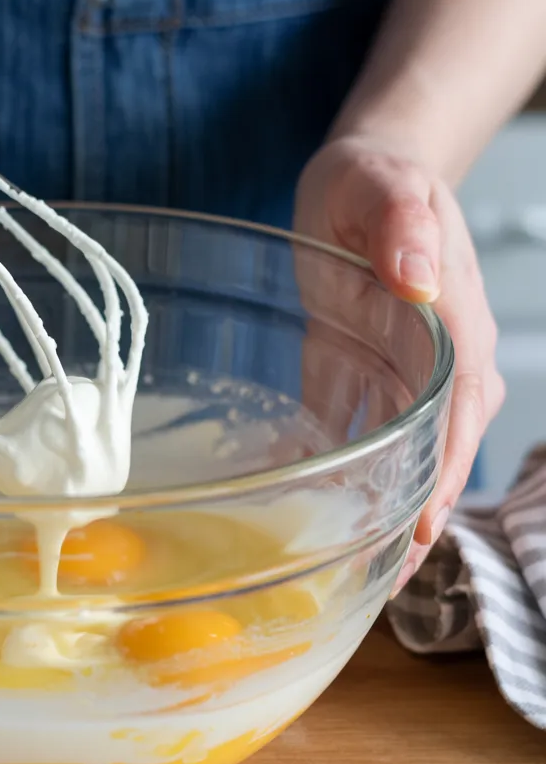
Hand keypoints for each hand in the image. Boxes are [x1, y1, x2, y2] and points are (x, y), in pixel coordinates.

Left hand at [294, 133, 504, 591]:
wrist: (363, 178)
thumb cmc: (376, 179)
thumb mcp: (384, 185)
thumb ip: (403, 224)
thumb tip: (417, 279)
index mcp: (455, 328)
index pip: (459, 418)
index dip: (441, 480)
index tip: (418, 535)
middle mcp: (438, 363)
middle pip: (436, 456)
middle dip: (411, 520)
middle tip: (374, 585)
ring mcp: (400, 374)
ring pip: (400, 456)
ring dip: (379, 511)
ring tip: (349, 572)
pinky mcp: (358, 372)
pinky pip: (352, 429)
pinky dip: (335, 471)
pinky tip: (305, 508)